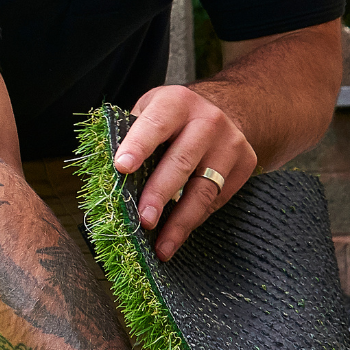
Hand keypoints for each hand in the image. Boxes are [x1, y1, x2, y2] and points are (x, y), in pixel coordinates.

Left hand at [112, 85, 259, 260]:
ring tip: (161, 246)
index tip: (121, 167)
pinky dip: (194, 220)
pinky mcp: (245, 165)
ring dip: (180, 222)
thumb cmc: (172, 118)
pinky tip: (177, 236)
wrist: (225, 110)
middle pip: (181, 162)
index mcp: (176, 103)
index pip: (155, 124)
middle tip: (142, 220)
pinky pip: (216, 200)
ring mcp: (231, 143)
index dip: (138, 145)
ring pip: (203, 189)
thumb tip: (104, 176)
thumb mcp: (149, 111)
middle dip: (159, 194)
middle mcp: (208, 120)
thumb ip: (129, 135)